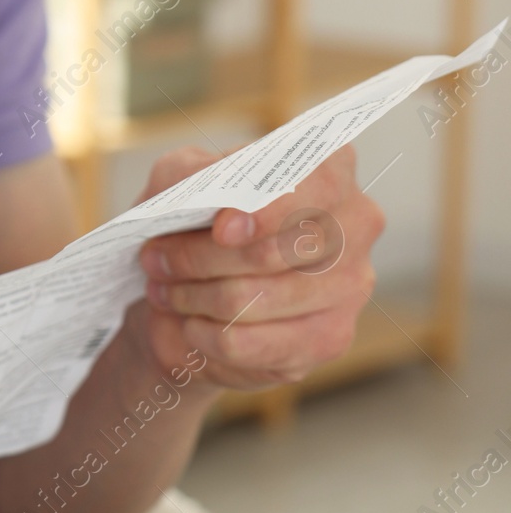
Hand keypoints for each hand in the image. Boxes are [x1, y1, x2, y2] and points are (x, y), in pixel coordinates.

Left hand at [132, 144, 382, 391]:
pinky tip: (191, 323)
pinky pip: (255, 345)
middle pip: (276, 251)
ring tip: (164, 289)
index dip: (270, 210)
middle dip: (200, 258)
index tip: (222, 229)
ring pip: (258, 300)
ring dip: (194, 296)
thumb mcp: (179, 178)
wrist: (187, 282)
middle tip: (156, 259)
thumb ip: (192, 174)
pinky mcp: (329, 337)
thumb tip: (214, 197)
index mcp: (329, 168)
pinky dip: (206, 335)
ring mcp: (350, 285)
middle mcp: (356, 224)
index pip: (320, 183)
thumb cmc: (191, 218)